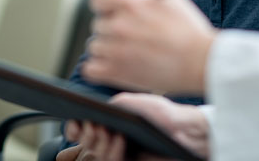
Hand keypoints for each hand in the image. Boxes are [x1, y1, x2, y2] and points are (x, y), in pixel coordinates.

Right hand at [59, 93, 208, 160]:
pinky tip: (118, 137)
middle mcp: (112, 143)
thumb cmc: (163, 113)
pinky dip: (111, 151)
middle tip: (90, 124)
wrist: (185, 128)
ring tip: (103, 128)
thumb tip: (92, 112)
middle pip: (84, 147)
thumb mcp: (135, 103)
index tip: (73, 124)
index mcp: (110, 126)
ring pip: (96, 157)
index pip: (81, 133)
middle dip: (84, 135)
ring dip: (97, 142)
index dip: (73, 130)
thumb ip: (114, 105)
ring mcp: (121, 155)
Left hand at [82, 0, 217, 93]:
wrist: (201, 61)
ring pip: (94, 47)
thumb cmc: (189, 30)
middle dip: (110, 30)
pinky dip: (98, 69)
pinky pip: (90, 68)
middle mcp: (119, 25)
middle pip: (97, 25)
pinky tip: (112, 68)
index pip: (99, 0)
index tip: (112, 14)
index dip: (106, 8)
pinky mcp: (115, 72)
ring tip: (125, 55)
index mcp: (130, 4)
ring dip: (106, 50)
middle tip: (126, 38)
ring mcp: (115, 49)